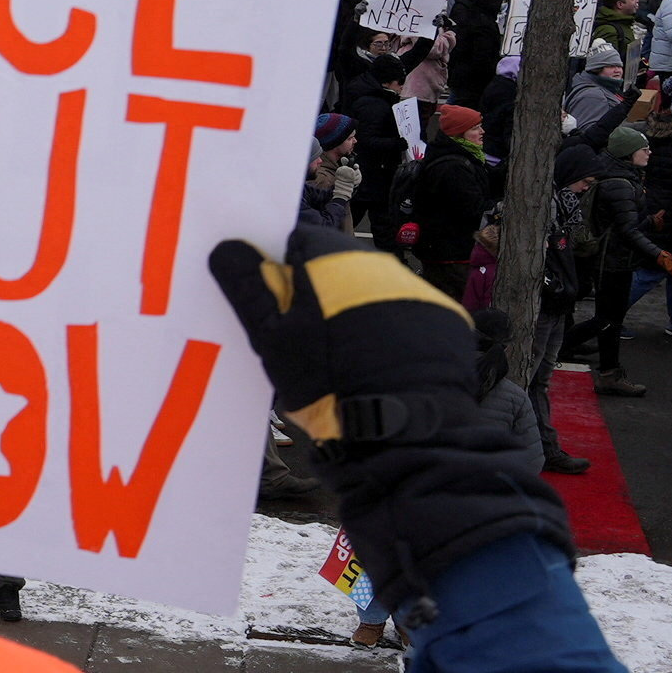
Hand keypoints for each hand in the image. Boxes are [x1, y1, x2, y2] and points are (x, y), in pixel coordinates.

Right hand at [207, 225, 566, 613]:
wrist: (403, 431)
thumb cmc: (328, 383)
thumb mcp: (271, 340)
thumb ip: (248, 287)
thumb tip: (228, 247)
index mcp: (332, 260)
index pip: (294, 240)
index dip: (277, 272)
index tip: (271, 308)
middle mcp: (379, 264)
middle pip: (333, 267)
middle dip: (315, 294)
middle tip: (301, 343)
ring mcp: (415, 292)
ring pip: (369, 292)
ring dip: (351, 314)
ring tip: (340, 360)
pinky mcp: (443, 321)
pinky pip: (403, 317)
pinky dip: (387, 333)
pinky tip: (373, 366)